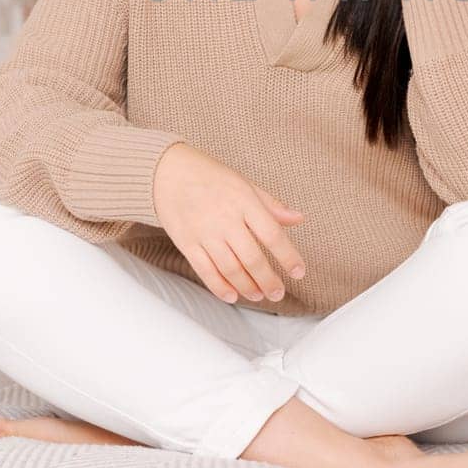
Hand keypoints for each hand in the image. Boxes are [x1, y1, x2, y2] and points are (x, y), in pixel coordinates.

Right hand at [151, 143, 306, 304]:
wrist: (168, 172)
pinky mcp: (187, 243)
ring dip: (247, 286)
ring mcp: (205, 232)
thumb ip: (271, 205)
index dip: (288, 256)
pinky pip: (205, 270)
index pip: (272, 234)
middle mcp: (226, 218)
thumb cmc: (211, 177)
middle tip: (278, 293)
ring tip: (258, 295)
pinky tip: (232, 295)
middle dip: (268, 280)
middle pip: (252, 258)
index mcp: (244, 201)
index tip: (299, 272)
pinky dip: (219, 286)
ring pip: (230, 268)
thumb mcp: (245, 184)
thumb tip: (298, 219)